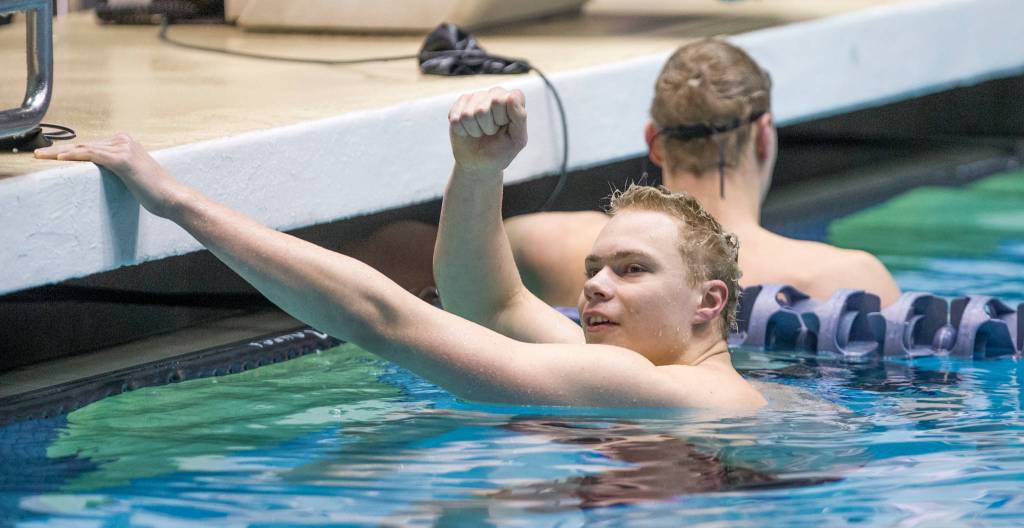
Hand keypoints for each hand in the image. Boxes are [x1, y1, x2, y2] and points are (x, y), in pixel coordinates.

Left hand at [35, 134, 184, 217]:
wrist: (171, 197)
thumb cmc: (154, 192)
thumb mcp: (132, 176)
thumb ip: (116, 168)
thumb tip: (99, 173)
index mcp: (126, 143)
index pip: (90, 145)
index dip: (68, 151)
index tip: (50, 156)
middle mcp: (124, 141)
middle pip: (84, 145)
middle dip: (59, 150)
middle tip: (38, 154)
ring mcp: (123, 148)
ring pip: (84, 149)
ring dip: (59, 153)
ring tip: (41, 157)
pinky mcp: (122, 159)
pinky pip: (92, 155)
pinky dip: (74, 157)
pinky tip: (59, 159)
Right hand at [449, 87, 526, 174]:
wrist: (480, 163)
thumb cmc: (502, 151)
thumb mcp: (517, 139)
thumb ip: (519, 118)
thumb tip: (510, 97)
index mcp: (514, 99)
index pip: (507, 98)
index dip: (504, 118)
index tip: (505, 127)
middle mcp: (496, 93)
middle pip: (483, 109)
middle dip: (487, 127)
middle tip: (491, 132)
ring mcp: (477, 96)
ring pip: (468, 114)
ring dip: (474, 130)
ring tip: (480, 133)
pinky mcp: (461, 103)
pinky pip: (455, 118)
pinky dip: (462, 131)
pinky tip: (468, 131)